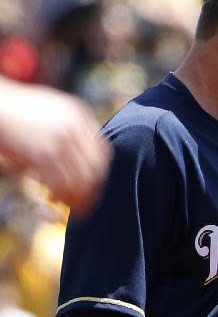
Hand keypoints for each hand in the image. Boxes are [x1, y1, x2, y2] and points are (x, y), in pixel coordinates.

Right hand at [0, 79, 110, 212]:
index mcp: (78, 114)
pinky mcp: (42, 153)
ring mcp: (59, 139)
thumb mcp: (49, 111)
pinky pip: (62, 184)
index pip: (102, 153)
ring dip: (77, 198)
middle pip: (96, 170)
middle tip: (83, 204)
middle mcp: (73, 126)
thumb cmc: (15, 111)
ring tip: (68, 205)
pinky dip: (61, 197)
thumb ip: (68, 131)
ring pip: (81, 181)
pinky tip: (54, 198)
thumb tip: (78, 163)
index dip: (99, 174)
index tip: (91, 187)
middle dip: (92, 191)